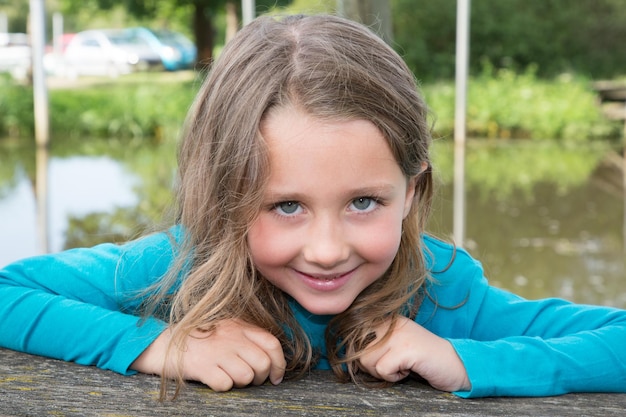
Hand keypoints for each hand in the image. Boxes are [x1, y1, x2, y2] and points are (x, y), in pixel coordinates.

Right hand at [131, 319, 285, 390]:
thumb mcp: (225, 329)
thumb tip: (271, 359)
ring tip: (230, 379)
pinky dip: (223, 387)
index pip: (272, 343)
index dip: (279, 363)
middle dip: (261, 378)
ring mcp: (217, 351)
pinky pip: (226, 384)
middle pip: (262, 363)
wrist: (162, 342)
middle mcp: (231, 337)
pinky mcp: (202, 366)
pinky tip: (215, 380)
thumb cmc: (198, 340)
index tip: (276, 377)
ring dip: (242, 384)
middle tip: (251, 382)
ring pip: (247, 376)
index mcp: (239, 326)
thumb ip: (247, 338)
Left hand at [358, 316, 469, 391]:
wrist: (456, 365)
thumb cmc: (423, 359)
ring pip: (367, 359)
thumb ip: (375, 343)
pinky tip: (408, 371)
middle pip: (358, 349)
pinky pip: (382, 369)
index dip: (360, 352)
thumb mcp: (397, 343)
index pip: (354, 333)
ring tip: (401, 367)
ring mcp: (399, 334)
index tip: (379, 358)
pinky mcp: (407, 349)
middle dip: (371, 365)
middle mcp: (391, 323)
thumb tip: (347, 352)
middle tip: (391, 366)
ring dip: (382, 372)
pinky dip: (393, 377)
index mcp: (387, 319)